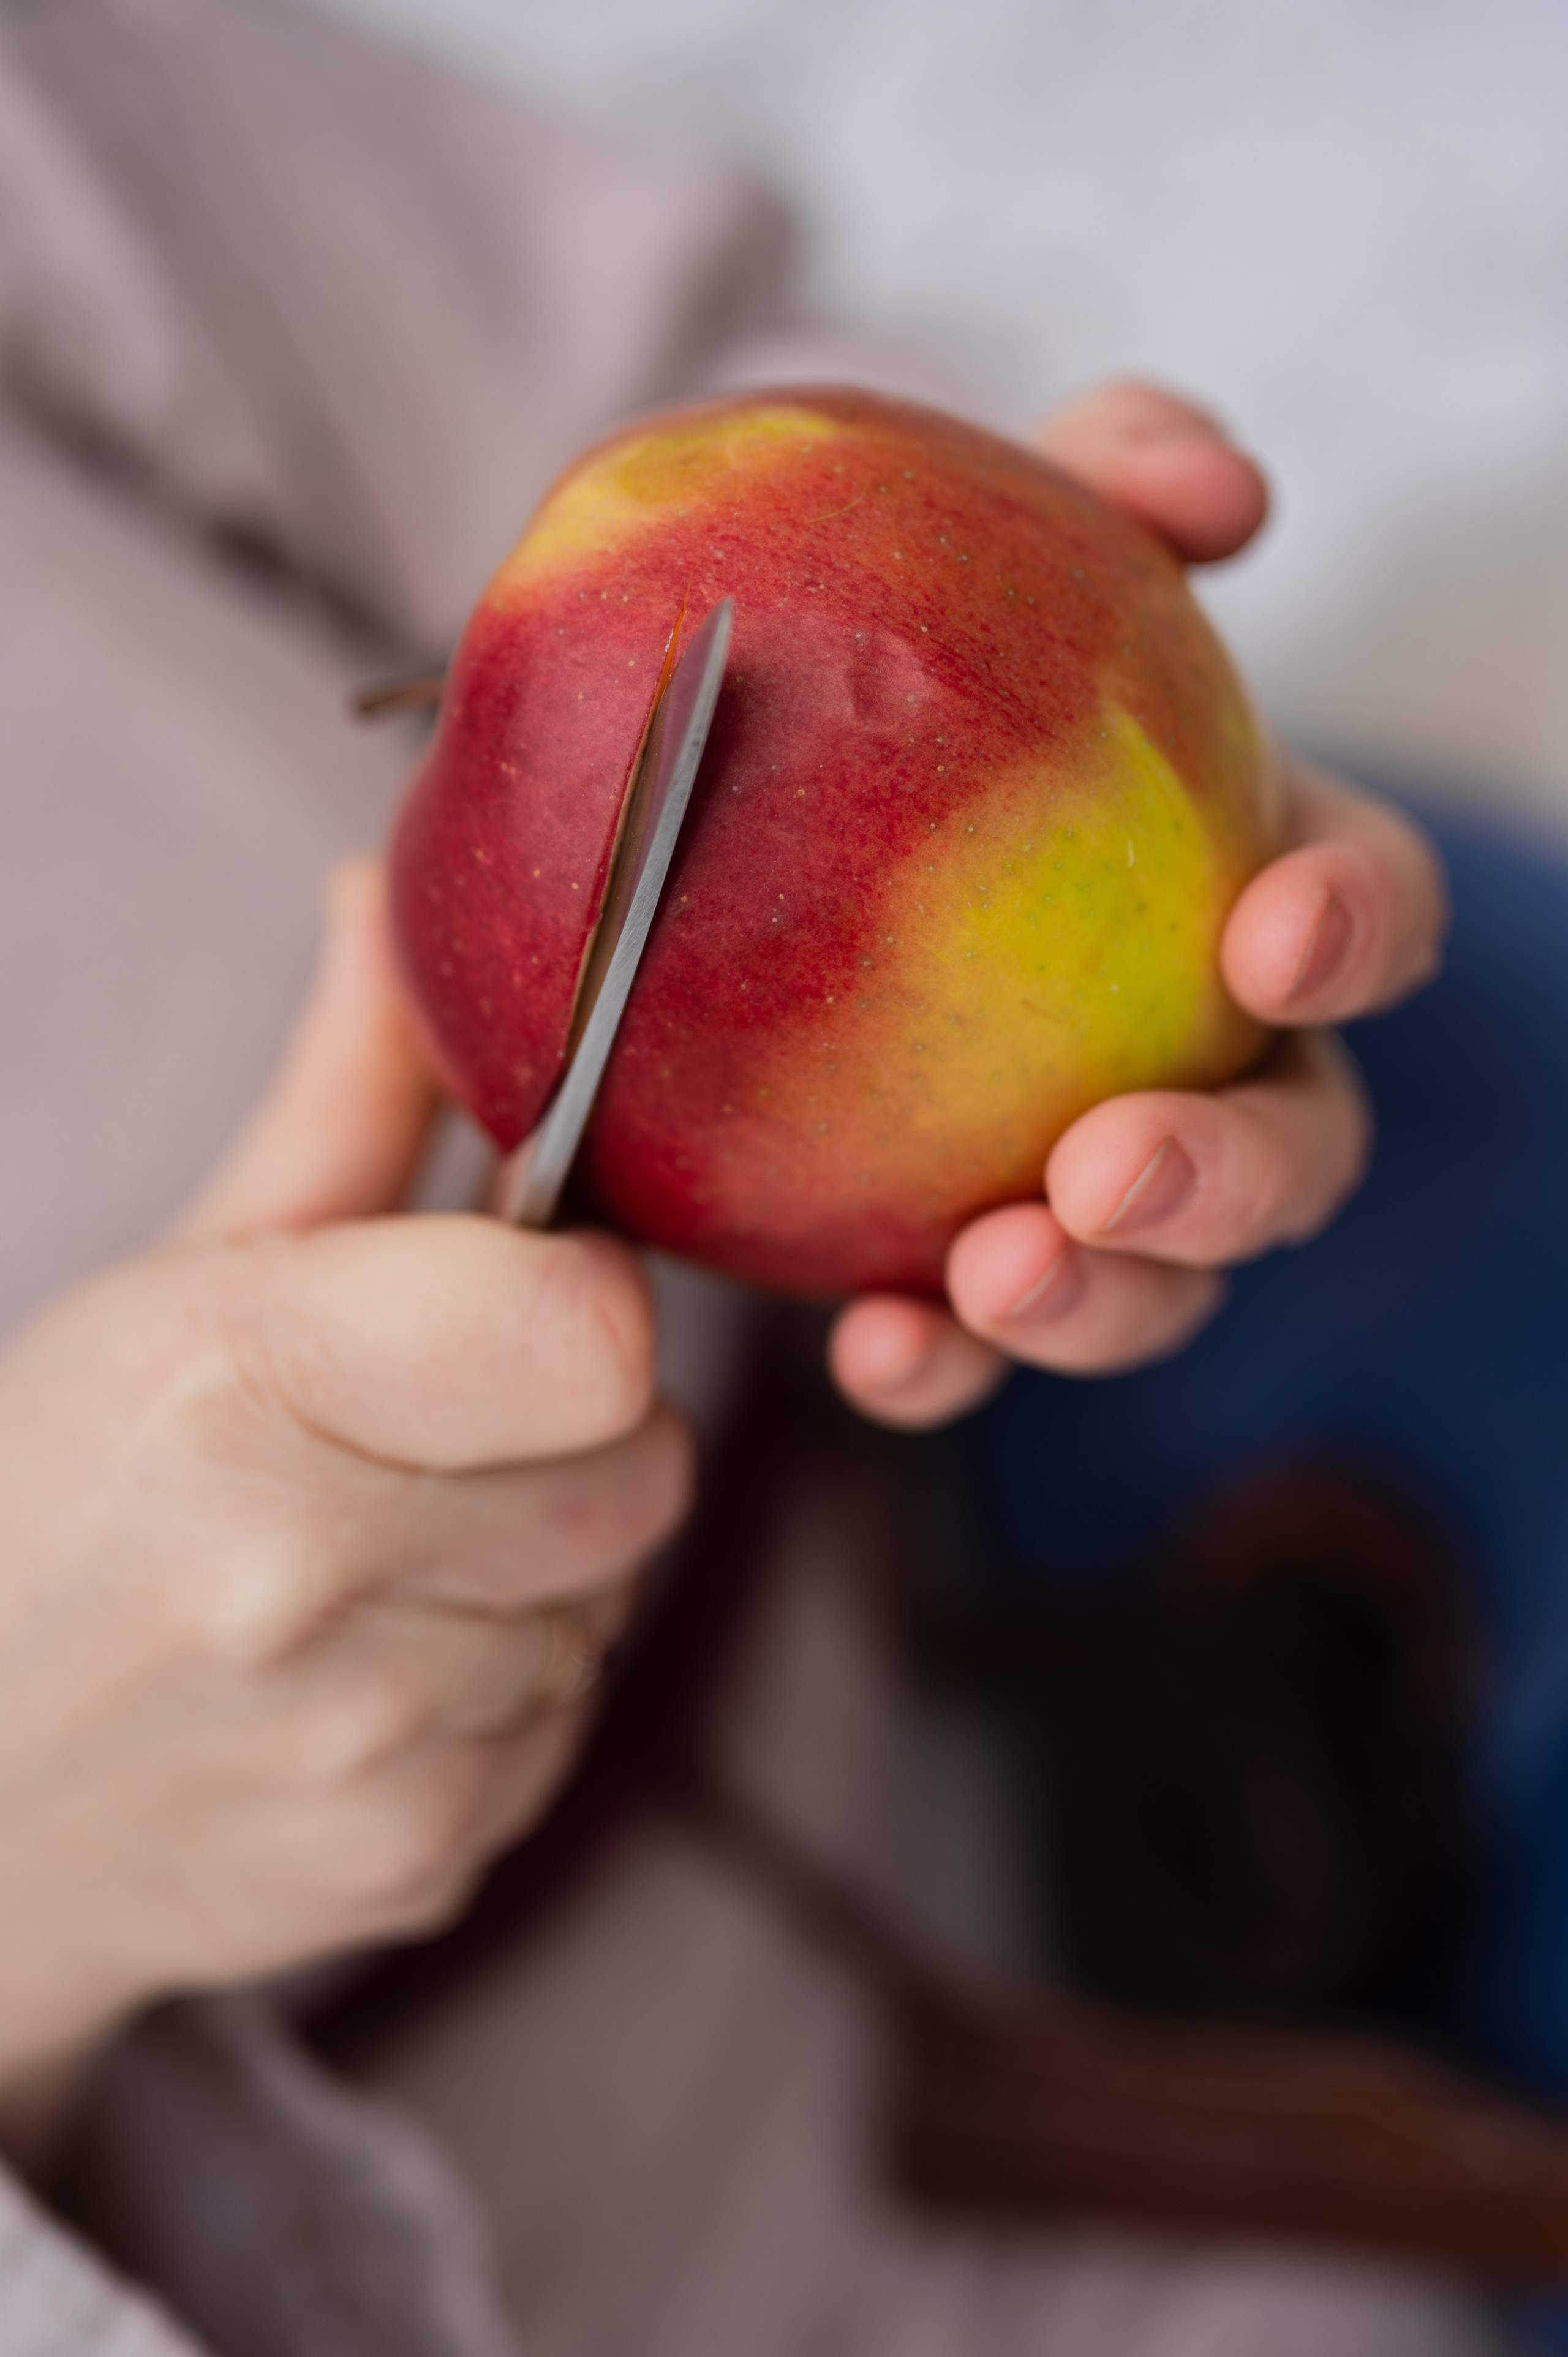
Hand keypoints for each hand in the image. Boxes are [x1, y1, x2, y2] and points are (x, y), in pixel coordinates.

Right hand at [0, 867, 691, 2171]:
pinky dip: (494, 1689)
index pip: (592, 1332)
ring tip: (365, 1560)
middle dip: (568, 1434)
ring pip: (613, 1600)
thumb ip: (337, 1097)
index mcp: (234, 1390)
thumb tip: (404, 894)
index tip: (506, 1305)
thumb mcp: (172, 1278)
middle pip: (645, 1468)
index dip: (579, 1308)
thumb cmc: (45, 1497)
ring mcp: (364, 1752)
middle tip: (424, 1434)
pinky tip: (360, 1673)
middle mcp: (301, 1584)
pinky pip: (565, 1725)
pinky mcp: (415, 1864)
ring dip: (531, 1567)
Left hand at [830, 383, 1448, 1427]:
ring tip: (991, 1281)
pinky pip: (971, 1340)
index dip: (1352, 929)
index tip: (1267, 938)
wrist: (700, 794)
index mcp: (1234, 884)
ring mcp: (1079, 1177)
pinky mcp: (952, 1260)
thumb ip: (1103, 473)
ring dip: (1104, 1301)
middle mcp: (1193, 1051)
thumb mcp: (971, 527)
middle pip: (1295, 1145)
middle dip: (1230, 1173)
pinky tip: (873, 1350)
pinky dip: (942, 1360)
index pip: (1359, 911)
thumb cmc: (882, 655)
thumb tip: (1224, 487)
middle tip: (1107, 1167)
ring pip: (1158, 1280)